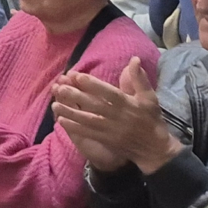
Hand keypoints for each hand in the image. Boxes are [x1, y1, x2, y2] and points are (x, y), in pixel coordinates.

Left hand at [51, 58, 178, 173]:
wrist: (154, 148)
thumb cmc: (151, 119)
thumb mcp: (149, 97)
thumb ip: (139, 79)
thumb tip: (133, 59)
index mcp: (128, 104)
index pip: (108, 93)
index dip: (92, 84)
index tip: (76, 76)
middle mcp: (118, 117)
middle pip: (94, 105)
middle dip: (75, 96)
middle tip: (58, 87)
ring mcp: (110, 130)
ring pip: (87, 120)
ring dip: (70, 112)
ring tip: (54, 104)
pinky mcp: (106, 140)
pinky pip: (88, 133)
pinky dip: (74, 127)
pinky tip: (60, 120)